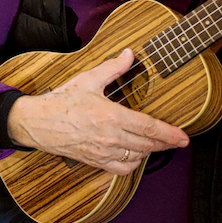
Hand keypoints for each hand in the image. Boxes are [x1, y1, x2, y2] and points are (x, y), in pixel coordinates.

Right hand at [6, 49, 188, 174]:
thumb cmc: (62, 101)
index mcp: (111, 116)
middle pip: (147, 145)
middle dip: (165, 144)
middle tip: (177, 141)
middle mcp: (110, 137)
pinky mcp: (95, 161)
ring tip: (155, 144)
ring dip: (149, 152)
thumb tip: (130, 54)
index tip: (184, 138)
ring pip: (136, 157)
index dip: (170, 134)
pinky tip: (135, 155)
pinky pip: (121, 168)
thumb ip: (113, 68)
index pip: (149, 128)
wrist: (37, 122)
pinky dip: (132, 163)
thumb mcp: (89, 79)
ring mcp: (103, 152)